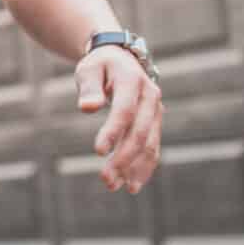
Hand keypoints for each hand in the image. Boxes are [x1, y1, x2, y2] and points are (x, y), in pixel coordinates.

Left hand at [75, 47, 163, 193]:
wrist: (121, 58)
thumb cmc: (99, 65)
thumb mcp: (89, 69)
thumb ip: (89, 87)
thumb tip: (87, 107)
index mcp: (132, 80)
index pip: (124, 110)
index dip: (113, 131)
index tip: (99, 151)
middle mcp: (150, 97)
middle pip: (139, 132)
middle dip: (123, 158)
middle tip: (105, 179)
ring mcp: (156, 111)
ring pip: (149, 144)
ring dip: (133, 168)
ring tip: (114, 186)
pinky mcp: (155, 123)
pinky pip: (153, 147)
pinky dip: (144, 167)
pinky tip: (131, 184)